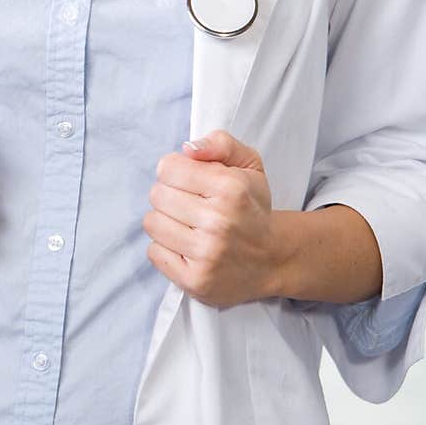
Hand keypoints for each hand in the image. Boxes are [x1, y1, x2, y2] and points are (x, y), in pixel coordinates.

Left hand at [142, 129, 278, 307]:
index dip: (175, 170)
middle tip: (189, 203)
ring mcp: (207, 254)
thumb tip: (188, 149)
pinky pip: (154, 253)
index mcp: (230, 188)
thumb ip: (220, 144)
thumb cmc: (253, 207)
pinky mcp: (195, 280)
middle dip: (169, 195)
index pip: (168, 168)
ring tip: (187, 224)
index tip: (188, 179)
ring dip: (165, 221)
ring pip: (152, 223)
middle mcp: (218, 221)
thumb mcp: (249, 165)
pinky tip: (186, 246)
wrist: (273, 259)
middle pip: (157, 195)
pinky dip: (165, 248)